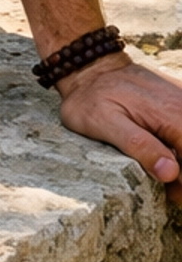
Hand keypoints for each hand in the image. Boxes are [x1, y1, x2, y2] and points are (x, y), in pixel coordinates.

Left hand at [57, 53, 181, 202]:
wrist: (89, 68)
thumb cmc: (91, 97)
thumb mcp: (104, 122)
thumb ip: (139, 146)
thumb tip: (170, 172)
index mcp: (170, 114)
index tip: (173, 193)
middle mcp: (181, 105)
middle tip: (169, 191)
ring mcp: (181, 102)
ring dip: (181, 163)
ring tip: (165, 177)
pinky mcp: (177, 102)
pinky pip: (181, 129)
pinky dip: (177, 148)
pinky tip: (164, 158)